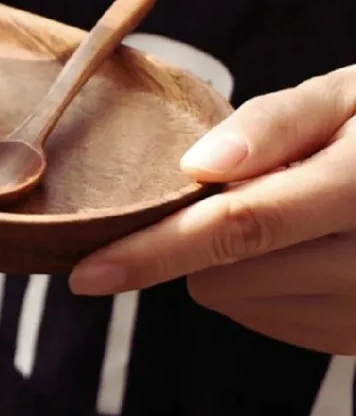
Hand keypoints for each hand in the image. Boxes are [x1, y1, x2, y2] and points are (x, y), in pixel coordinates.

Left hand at [69, 66, 355, 354]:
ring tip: (279, 210)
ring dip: (226, 260)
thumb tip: (199, 165)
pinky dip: (255, 282)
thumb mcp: (341, 98)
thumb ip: (273, 125)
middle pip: (225, 274)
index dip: (153, 251)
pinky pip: (265, 317)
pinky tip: (291, 245)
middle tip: (228, 186)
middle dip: (194, 234)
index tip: (86, 273)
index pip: (240, 227)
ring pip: (235, 299)